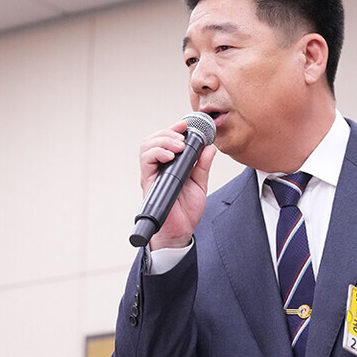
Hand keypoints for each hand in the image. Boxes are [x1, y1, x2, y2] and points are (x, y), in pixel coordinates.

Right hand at [138, 119, 216, 249]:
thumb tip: (210, 147)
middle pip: (153, 139)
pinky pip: (146, 162)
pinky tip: (169, 155)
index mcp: (169, 165)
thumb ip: (203, 165)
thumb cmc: (186, 210)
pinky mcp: (149, 183)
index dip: (174, 129)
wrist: (180, 231)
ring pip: (147, 147)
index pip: (165, 140)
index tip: (186, 125)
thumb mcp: (200, 183)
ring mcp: (152, 174)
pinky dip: (157, 153)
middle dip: (168, 132)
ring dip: (163, 140)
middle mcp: (158, 168)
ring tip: (178, 145)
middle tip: (183, 136)